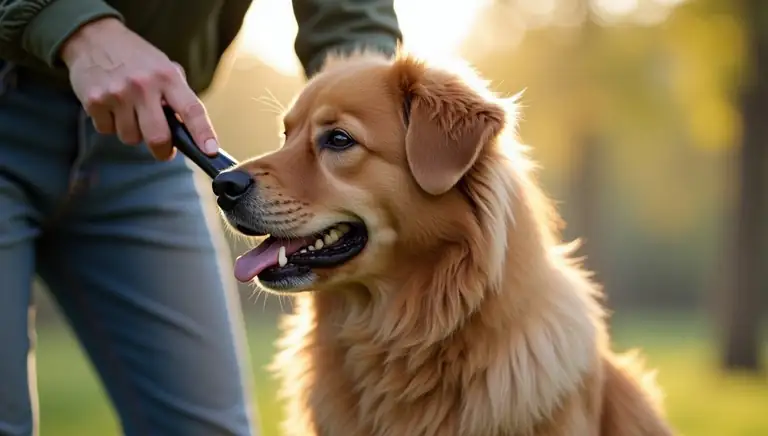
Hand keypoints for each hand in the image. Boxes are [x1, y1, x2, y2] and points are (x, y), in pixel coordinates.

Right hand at [60, 18, 217, 160]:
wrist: (93, 38)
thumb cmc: (137, 59)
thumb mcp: (164, 68)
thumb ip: (177, 96)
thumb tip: (191, 132)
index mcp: (167, 76)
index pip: (191, 110)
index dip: (203, 133)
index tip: (210, 151)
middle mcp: (143, 85)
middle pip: (158, 137)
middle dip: (162, 151)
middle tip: (163, 149)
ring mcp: (117, 94)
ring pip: (131, 138)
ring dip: (133, 133)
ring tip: (130, 112)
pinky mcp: (94, 101)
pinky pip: (108, 131)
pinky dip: (111, 125)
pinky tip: (112, 107)